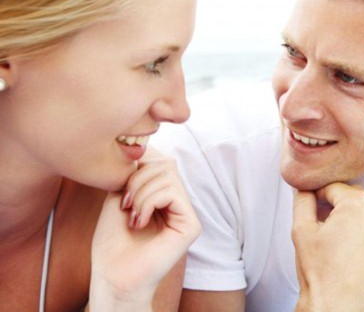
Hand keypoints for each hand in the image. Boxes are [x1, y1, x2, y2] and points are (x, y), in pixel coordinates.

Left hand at [90, 147, 200, 310]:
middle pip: (165, 163)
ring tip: (131, 215)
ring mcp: (187, 212)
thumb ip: (134, 172)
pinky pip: (172, 192)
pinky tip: (139, 222)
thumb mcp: (119, 195)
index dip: (138, 163)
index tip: (120, 187)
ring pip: (168, 175)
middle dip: (137, 178)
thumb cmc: (112, 240)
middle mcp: (179, 200)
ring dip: (140, 192)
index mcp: (164, 193)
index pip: (159, 159)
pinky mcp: (192, 224)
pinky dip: (149, 202)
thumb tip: (146, 147)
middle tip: (124, 202)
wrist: (113, 275)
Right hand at [292, 183, 363, 311]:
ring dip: (362, 218)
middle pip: (358, 197)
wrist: (339, 308)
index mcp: (357, 203)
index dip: (320, 197)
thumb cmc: (319, 271)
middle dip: (343, 206)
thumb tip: (304, 187)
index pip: (335, 188)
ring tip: (345, 238)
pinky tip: (361, 250)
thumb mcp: (301, 230)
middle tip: (328, 225)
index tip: (314, 209)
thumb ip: (302, 200)